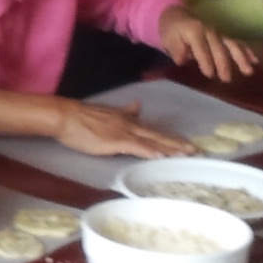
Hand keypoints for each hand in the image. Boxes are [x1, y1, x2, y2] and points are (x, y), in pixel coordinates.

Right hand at [48, 98, 193, 160]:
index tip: (186, 143)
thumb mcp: (108, 113)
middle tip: (196, 150)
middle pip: (158, 135)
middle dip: (177, 143)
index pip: (154, 130)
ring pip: (152, 141)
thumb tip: (138, 106)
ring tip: (186, 154)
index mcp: (129, 120)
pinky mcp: (115, 141)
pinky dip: (150, 151)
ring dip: (169, 148)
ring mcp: (124, 132)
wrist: (66, 116)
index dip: (170, 137)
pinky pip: (136, 147)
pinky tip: (161, 156)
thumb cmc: (82, 118)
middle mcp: (130, 125)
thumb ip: (125, 112)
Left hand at [157, 7, 257, 82]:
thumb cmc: (171, 30)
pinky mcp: (223, 36)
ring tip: (248, 71)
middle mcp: (209, 31)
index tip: (209, 74)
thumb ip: (176, 49)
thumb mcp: (168, 39)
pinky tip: (254, 60)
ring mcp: (218, 33)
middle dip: (223, 64)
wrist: (177, 15)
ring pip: (232, 45)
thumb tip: (182, 60)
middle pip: (219, 48)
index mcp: (195, 31)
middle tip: (226, 79)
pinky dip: (246, 50)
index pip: (202, 49)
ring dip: (240, 58)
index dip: (206, 61)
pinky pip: (236, 42)